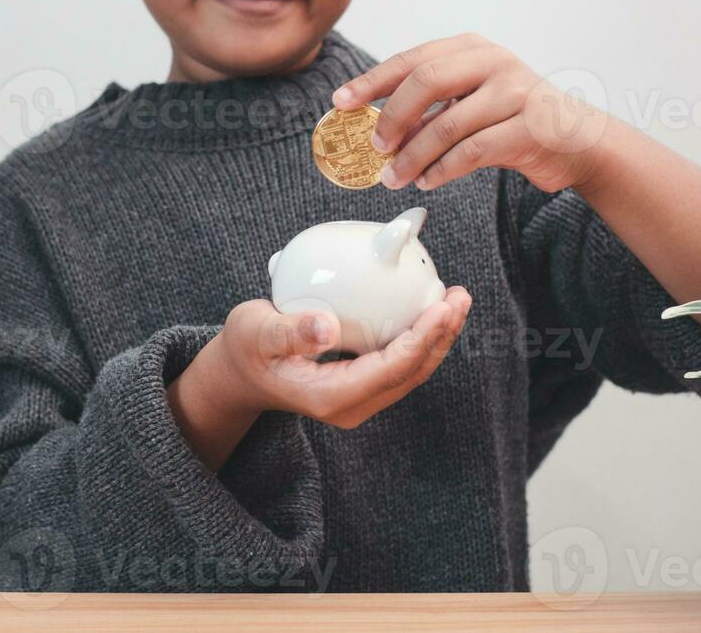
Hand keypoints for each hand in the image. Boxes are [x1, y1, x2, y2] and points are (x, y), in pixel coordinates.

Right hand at [215, 287, 472, 429]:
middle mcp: (351, 404)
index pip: (391, 368)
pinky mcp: (362, 385)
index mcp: (331, 396)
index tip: (442, 306)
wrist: (241, 372)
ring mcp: (359, 398)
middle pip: (411, 372)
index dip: (422, 338)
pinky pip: (400, 363)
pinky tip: (428, 308)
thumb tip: (327, 326)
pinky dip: (420, 336)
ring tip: (455, 299)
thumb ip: (289, 330)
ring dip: (437, 336)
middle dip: (441, 335)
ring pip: (411, 370)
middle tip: (459, 296)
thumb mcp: (255, 332)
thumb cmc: (246, 349)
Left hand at [331, 31, 609, 192]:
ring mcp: (515, 92)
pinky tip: (428, 180)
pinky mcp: (529, 127)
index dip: (372, 81)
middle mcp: (494, 61)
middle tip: (375, 147)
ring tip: (394, 177)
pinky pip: (472, 150)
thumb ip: (431, 108)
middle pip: (426, 81)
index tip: (341, 102)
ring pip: (448, 124)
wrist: (576, 140)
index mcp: (472, 48)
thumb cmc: (513, 121)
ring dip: (413, 156)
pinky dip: (442, 169)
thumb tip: (376, 128)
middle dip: (392, 117)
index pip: (412, 59)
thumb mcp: (470, 101)